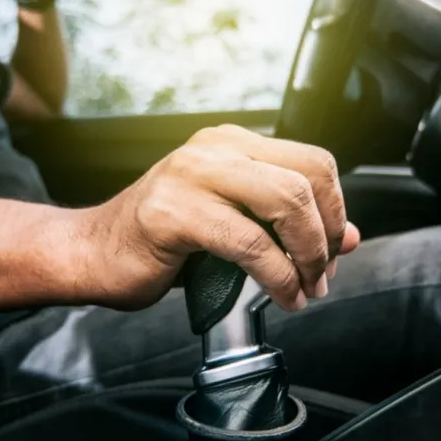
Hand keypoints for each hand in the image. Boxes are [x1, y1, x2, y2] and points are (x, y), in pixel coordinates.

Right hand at [80, 124, 359, 311]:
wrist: (92, 253)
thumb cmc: (160, 241)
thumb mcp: (235, 224)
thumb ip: (288, 226)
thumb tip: (348, 238)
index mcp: (231, 144)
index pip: (313, 161)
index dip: (336, 209)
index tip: (334, 249)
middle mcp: (214, 149)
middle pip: (306, 179)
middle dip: (326, 236)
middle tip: (322, 274)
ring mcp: (191, 175)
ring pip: (285, 202)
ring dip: (307, 256)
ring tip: (305, 288)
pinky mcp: (172, 211)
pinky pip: (248, 242)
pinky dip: (277, 276)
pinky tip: (281, 295)